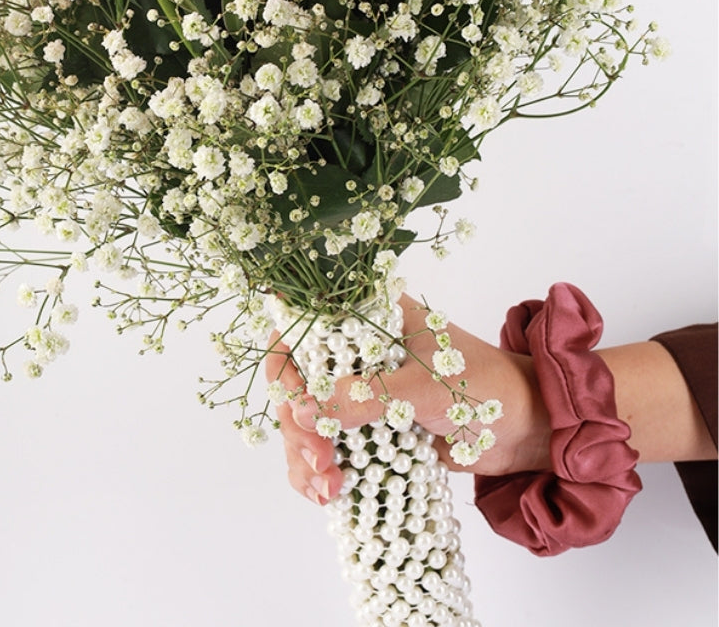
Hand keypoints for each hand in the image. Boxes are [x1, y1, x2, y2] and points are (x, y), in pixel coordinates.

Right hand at [265, 294, 551, 504]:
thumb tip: (305, 411)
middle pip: (297, 384)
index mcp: (366, 320)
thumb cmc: (484, 386)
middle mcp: (354, 354)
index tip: (297, 407)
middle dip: (298, 426)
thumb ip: (364, 397)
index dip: (288, 368)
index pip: (302, 332)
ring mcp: (359, 394)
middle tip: (319, 460)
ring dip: (305, 456)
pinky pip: (327, 450)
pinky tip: (328, 494)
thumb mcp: (423, 387)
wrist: (527, 428)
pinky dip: (319, 473)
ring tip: (327, 488)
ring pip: (306, 422)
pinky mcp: (368, 431)